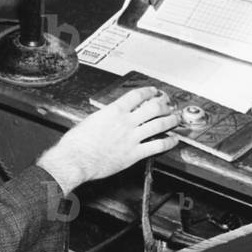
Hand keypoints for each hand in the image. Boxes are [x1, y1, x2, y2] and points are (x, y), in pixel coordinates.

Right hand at [36, 86, 179, 193]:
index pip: (137, 96)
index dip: (149, 91)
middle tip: (168, 104)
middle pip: (152, 107)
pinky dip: (168, 143)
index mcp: (114, 111)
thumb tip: (108, 117)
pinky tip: (173, 141)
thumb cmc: (77, 143)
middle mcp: (126, 122)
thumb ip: (104, 117)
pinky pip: (157, 146)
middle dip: (163, 104)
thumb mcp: (89, 121)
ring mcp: (132, 137)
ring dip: (170, 120)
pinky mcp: (134, 154)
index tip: (153, 91)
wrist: (75, 159)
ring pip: (158, 124)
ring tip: (176, 119)